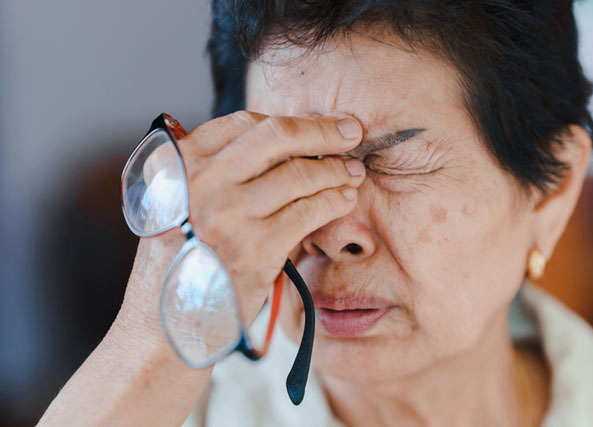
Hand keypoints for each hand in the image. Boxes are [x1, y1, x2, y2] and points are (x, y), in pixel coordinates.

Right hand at [117, 110, 365, 345]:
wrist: (165, 321)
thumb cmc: (181, 259)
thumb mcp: (180, 202)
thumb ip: (216, 170)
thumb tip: (279, 143)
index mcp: (181, 164)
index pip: (246, 124)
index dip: (291, 121)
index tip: (319, 123)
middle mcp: (202, 183)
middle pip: (277, 137)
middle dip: (323, 129)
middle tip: (351, 130)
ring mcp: (228, 215)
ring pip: (299, 174)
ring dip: (336, 169)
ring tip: (353, 172)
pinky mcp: (255, 249)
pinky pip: (308, 212)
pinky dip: (333, 200)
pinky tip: (344, 199)